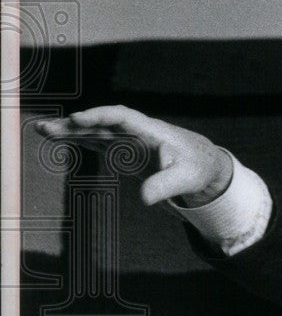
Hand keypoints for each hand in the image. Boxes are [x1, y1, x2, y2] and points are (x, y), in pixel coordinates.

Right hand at [35, 105, 232, 206]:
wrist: (203, 164)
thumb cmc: (197, 167)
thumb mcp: (187, 178)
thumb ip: (166, 186)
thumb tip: (145, 199)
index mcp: (151, 131)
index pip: (122, 117)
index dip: (99, 116)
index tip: (78, 119)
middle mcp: (137, 132)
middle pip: (102, 124)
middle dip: (74, 124)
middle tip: (46, 126)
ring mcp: (129, 141)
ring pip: (96, 133)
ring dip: (71, 131)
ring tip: (43, 130)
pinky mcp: (125, 151)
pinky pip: (98, 143)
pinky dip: (80, 141)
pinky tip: (60, 138)